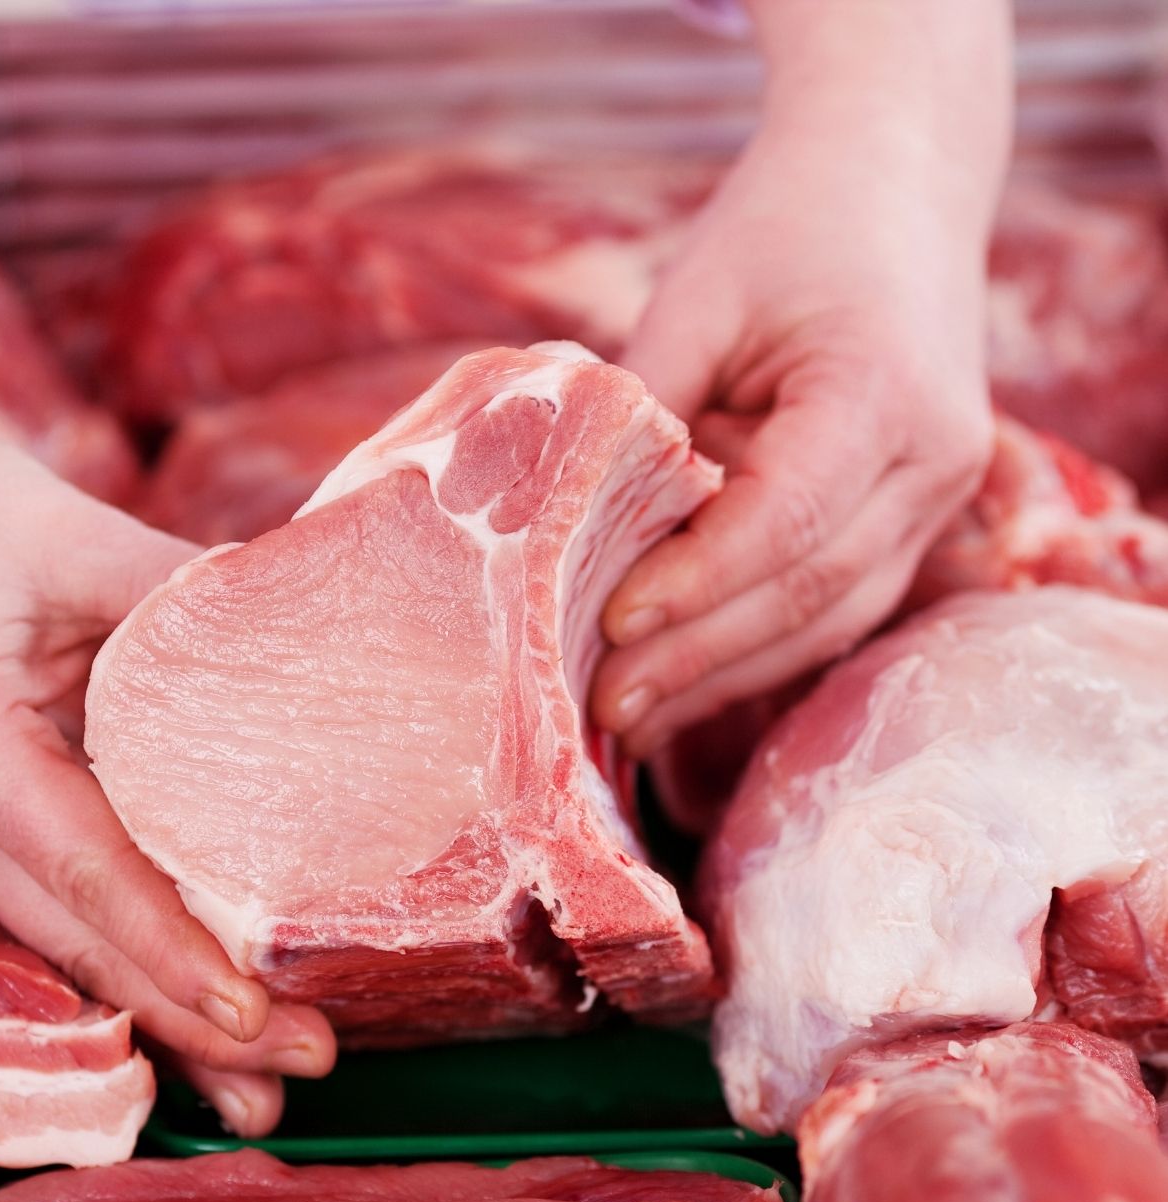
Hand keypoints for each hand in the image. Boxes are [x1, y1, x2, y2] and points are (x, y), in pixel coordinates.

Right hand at [0, 239, 334, 1136]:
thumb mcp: (75, 539)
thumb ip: (188, 597)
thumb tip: (307, 641)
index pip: (93, 878)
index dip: (175, 952)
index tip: (252, 1012)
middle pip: (86, 945)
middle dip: (192, 1020)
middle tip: (306, 1063)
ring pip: (71, 945)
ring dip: (162, 1013)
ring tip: (258, 1081)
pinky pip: (59, 908)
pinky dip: (127, 959)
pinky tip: (184, 1005)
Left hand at [592, 0, 1008, 759]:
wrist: (898, 186)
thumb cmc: (784, 229)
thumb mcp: (698, 297)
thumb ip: (641, 406)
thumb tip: (558, 522)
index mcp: (883, 389)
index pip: (786, 519)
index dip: (696, 583)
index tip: (609, 624)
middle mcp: (934, 458)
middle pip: (810, 591)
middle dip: (699, 659)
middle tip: (603, 710)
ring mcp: (938, 497)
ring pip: (829, 620)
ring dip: (725, 678)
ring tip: (632, 721)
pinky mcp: (914, 519)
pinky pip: (836, 608)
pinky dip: (758, 652)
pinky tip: (686, 686)